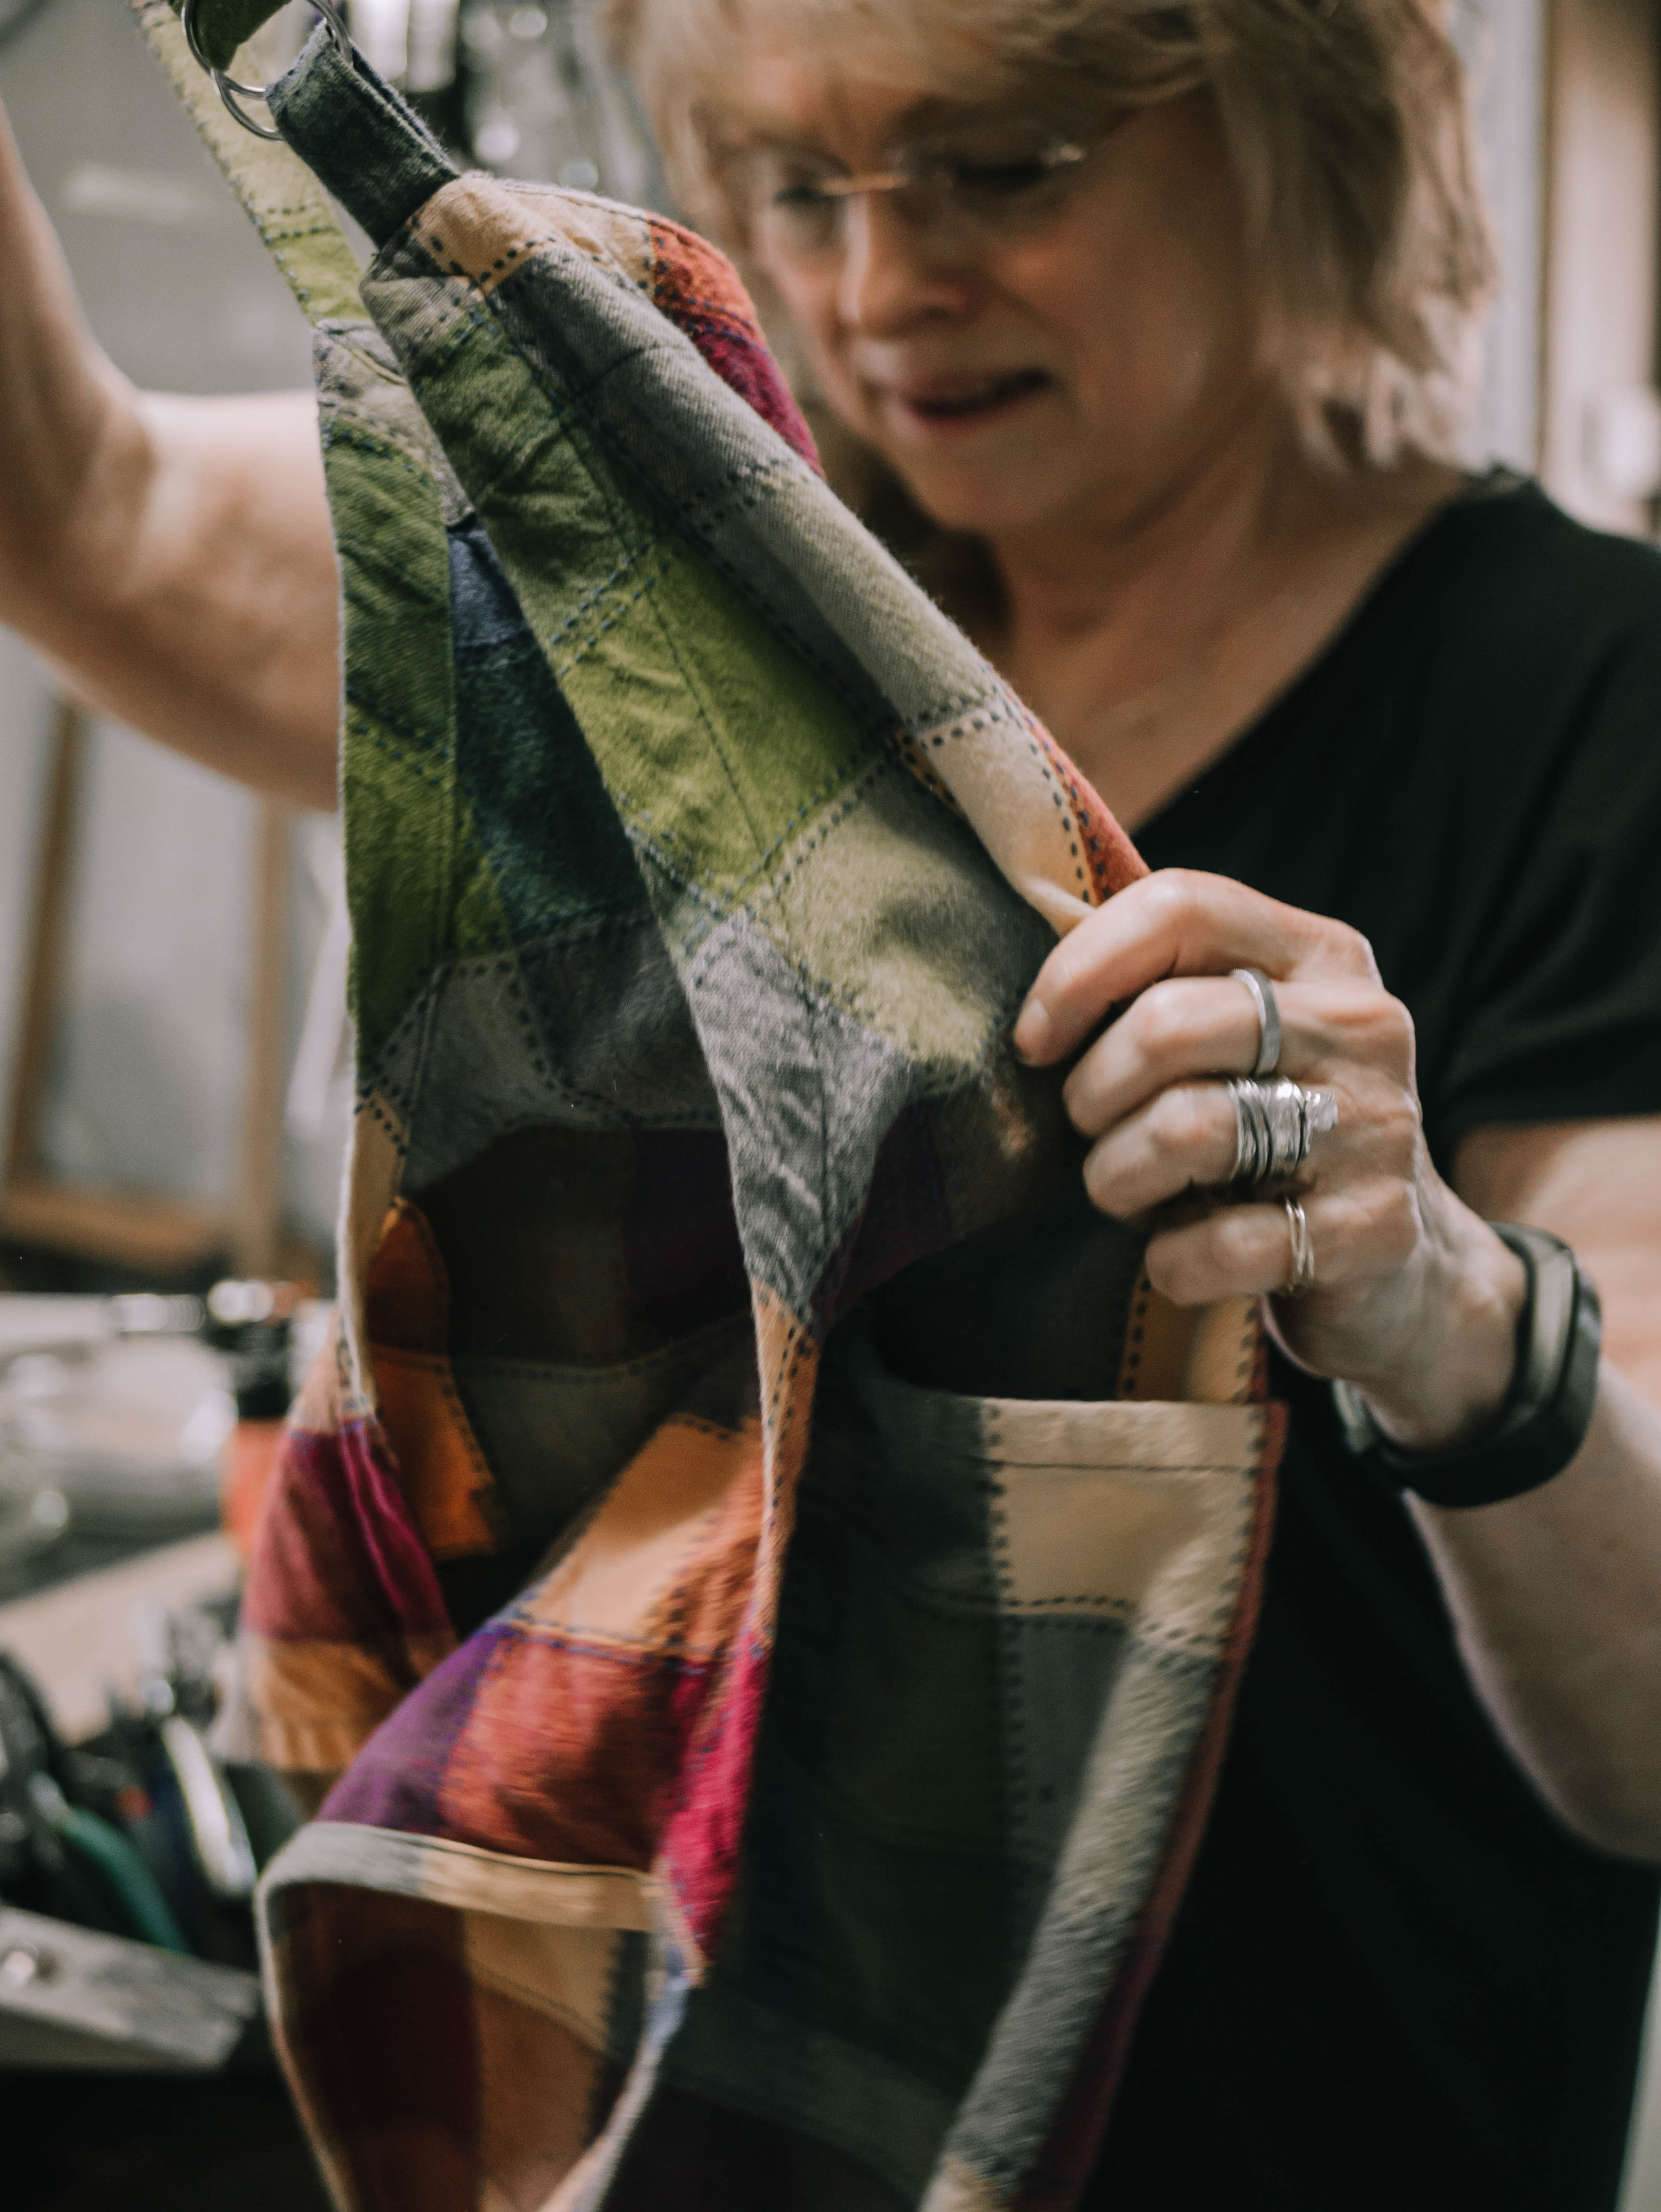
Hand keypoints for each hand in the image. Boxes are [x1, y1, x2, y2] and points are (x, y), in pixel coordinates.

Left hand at [1013, 869, 1526, 1449]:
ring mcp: (1376, 1125)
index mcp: (1320, 955)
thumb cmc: (1277, 1135)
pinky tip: (1181, 1256)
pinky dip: (1170, 1261)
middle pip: (1166, 1023)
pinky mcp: (1374, 1229)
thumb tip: (1034, 997)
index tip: (1034, 1042)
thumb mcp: (1244, 1041)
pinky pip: (1219, 1243)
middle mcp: (1360, 1025)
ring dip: (1116, 1177)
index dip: (1078, 971)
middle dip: (1091, 1093)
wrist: (1408, 1267)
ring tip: (1124, 1192)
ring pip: (1184, 1128)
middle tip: (1089, 1133)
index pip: (1181, 908)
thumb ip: (1165, 990)